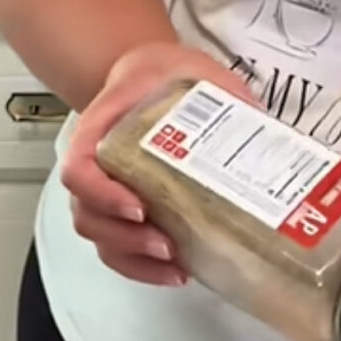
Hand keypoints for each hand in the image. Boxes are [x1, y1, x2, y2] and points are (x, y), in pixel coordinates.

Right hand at [60, 41, 251, 286]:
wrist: (148, 75)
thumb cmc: (162, 75)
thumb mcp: (192, 70)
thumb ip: (223, 93)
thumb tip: (262, 125)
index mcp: (99, 129)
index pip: (78, 170)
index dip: (102, 195)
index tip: (139, 207)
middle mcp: (94, 166)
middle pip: (87, 215)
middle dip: (125, 239)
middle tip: (166, 245)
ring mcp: (105, 192)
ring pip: (101, 238)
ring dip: (134, 259)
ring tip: (175, 266)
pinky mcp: (124, 212)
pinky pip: (119, 249)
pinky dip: (141, 267)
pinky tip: (176, 270)